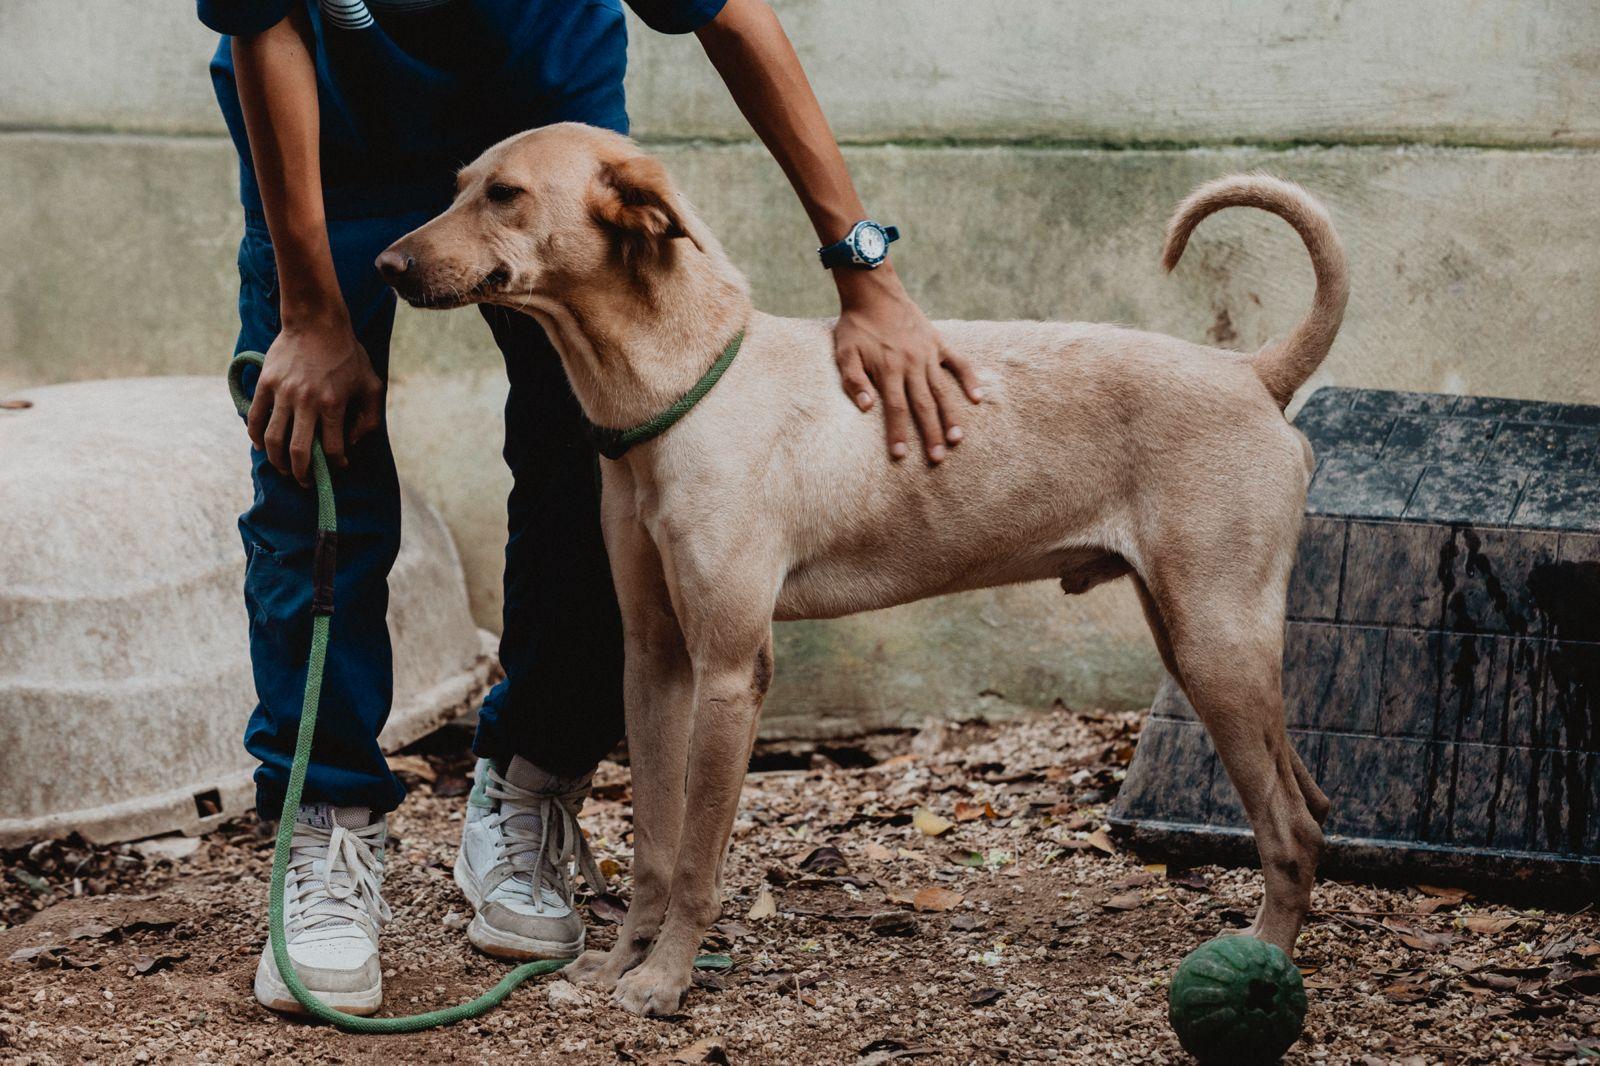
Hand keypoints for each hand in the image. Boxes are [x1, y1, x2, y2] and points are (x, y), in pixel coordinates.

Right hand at [247, 312, 383, 484]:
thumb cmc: (348, 355)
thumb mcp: (372, 384)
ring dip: (278, 461)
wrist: (316, 322)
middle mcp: (307, 402)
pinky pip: (256, 418)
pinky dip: (256, 437)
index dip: (336, 465)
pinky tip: (262, 446)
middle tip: (306, 482)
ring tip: (285, 469)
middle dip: (303, 474)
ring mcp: (283, 393)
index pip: (334, 449)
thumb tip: (352, 444)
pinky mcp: (266, 384)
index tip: (337, 467)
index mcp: (334, 404)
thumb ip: (369, 418)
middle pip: (300, 452)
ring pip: (274, 440)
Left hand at [832, 267, 981, 461]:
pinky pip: (958, 362)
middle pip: (923, 405)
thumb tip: (866, 408)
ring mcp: (928, 354)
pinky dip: (968, 379)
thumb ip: (853, 380)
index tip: (901, 456)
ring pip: (942, 390)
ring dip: (951, 415)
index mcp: (888, 369)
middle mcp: (911, 364)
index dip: (898, 433)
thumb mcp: (844, 353)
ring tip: (958, 439)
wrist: (873, 293)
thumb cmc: (855, 326)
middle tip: (938, 458)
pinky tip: (977, 399)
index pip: (895, 408)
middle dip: (930, 434)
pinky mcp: (938, 343)